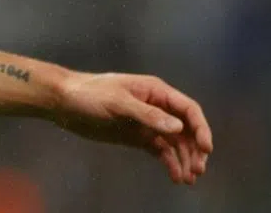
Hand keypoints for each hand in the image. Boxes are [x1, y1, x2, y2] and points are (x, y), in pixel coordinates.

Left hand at [53, 72, 212, 184]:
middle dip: (195, 148)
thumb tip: (179, 128)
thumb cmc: (90, 94)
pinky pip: (160, 150)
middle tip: (198, 169)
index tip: (206, 149)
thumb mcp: (118, 102)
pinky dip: (170, 162)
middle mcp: (156, 106)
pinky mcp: (138, 136)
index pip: (187, 109)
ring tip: (188, 178)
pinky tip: (175, 176)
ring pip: (175, 142)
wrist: (65, 103)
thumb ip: (148, 115)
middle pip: (186, 128)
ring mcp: (147, 122)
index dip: (200, 128)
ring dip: (184, 158)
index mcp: (155, 91)